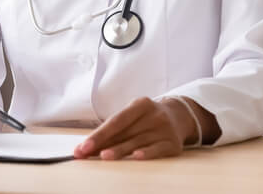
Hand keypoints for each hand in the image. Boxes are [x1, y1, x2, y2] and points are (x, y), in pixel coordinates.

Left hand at [73, 96, 204, 160]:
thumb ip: (115, 129)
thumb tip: (89, 146)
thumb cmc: (147, 118)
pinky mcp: (173, 143)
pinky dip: (147, 154)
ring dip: (119, 151)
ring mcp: (165, 129)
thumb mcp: (134, 115)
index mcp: (141, 104)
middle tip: (85, 154)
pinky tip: (136, 157)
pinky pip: (158, 150)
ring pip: (137, 142)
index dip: (99, 134)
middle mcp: (154, 115)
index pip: (116, 121)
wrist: (179, 117)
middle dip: (102, 145)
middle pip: (125, 133)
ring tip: (104, 157)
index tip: (83, 146)